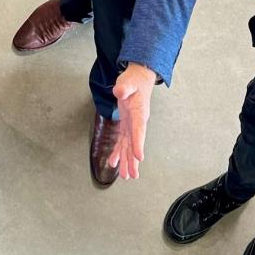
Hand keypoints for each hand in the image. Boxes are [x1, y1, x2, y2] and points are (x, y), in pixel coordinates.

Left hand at [108, 63, 156, 180]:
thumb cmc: (134, 80)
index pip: (139, 130)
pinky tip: (114, 162)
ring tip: (125, 176)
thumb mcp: (128, 80)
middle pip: (135, 144)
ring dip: (126, 161)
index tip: (139, 157)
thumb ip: (124, 87)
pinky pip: (123, 141)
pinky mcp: (127, 125)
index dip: (138, 143)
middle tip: (131, 175)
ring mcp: (133, 125)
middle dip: (133, 160)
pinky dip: (119, 151)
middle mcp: (137, 122)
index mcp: (139, 112)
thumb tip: (120, 92)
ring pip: (129, 146)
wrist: (140, 78)